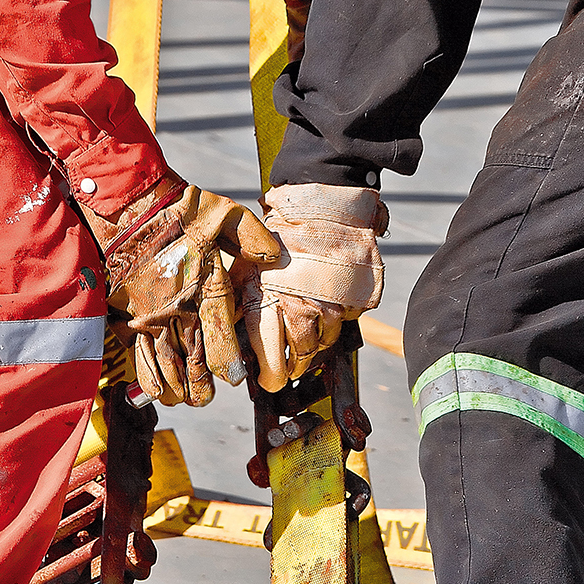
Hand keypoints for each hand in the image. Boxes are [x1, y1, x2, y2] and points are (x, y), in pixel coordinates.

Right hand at [84, 178, 281, 406]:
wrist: (124, 207)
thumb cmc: (176, 208)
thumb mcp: (222, 212)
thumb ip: (252, 235)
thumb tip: (276, 257)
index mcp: (204, 285)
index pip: (220, 335)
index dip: (227, 363)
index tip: (233, 378)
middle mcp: (177, 307)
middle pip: (192, 359)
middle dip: (201, 385)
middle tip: (207, 397)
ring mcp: (149, 314)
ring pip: (166, 364)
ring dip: (177, 388)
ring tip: (186, 399)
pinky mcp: (127, 315)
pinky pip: (139, 356)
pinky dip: (149, 378)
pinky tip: (157, 392)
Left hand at [238, 184, 387, 390]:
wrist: (322, 204)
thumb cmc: (279, 235)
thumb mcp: (247, 264)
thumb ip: (239, 298)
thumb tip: (229, 326)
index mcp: (270, 302)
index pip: (271, 358)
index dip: (270, 376)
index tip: (268, 379)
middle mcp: (301, 309)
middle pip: (299, 359)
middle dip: (292, 369)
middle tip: (287, 368)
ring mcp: (331, 306)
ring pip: (323, 343)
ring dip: (313, 343)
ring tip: (303, 328)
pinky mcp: (354, 300)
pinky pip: (344, 323)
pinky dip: (334, 320)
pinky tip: (323, 303)